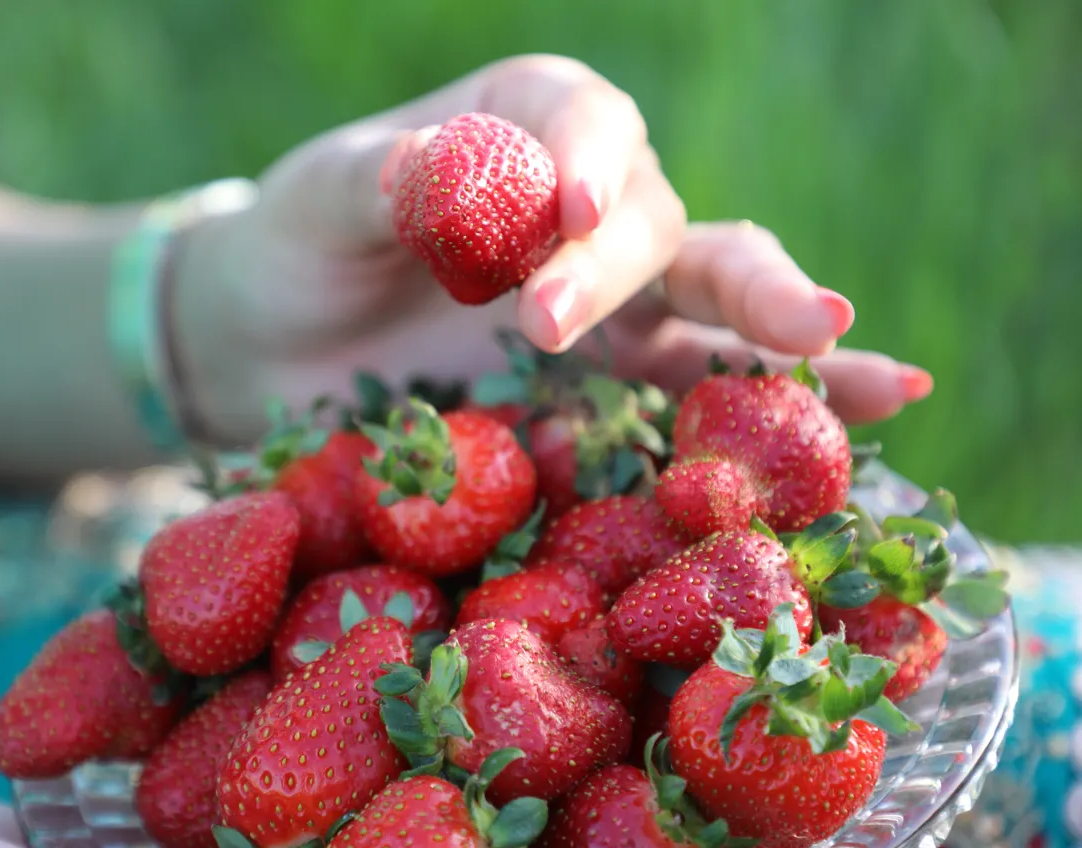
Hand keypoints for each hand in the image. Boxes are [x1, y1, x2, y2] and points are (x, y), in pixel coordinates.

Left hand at [182, 54, 932, 436]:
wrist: (283, 343)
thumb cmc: (302, 247)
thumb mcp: (319, 204)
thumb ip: (380, 184)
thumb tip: (442, 170)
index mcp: (528, 123)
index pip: (585, 124)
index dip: (589, 163)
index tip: (565, 212)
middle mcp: (594, 204)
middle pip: (655, 222)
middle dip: (628, 269)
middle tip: (563, 322)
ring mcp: (617, 299)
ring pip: (712, 301)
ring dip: (771, 320)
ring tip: (829, 342)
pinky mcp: (615, 380)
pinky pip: (707, 381)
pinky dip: (796, 391)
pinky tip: (889, 398)